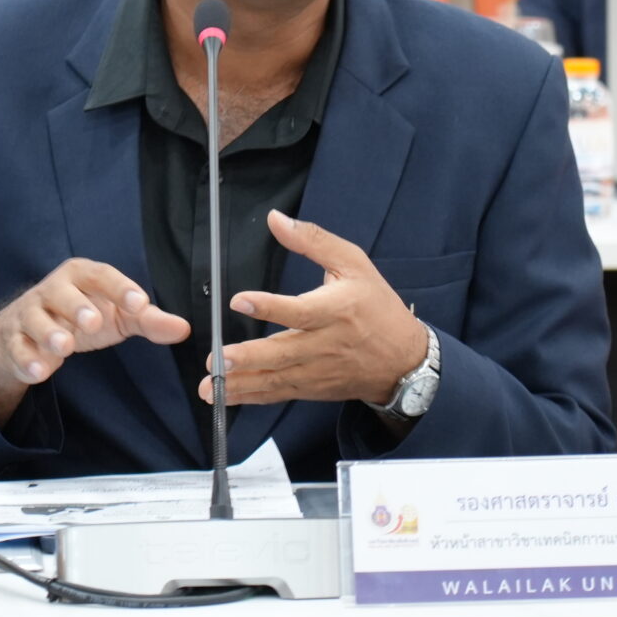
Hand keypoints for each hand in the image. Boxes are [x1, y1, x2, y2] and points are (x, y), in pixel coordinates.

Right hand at [0, 258, 190, 425]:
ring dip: (49, 333)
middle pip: (62, 293)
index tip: (140, 303)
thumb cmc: (76, 316)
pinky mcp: (14, 340)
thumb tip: (182, 328)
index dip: (120, 288)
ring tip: (64, 348)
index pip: (101, 276)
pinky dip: (27, 360)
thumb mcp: (114, 316)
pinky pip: (17, 348)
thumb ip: (146, 320)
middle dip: (77, 307)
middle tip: (93, 323)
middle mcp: (53, 291)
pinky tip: (40, 371)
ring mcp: (30, 315)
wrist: (24, 330)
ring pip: (35, 319)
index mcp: (81, 277)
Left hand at [199, 211, 430, 407]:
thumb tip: (275, 218)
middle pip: (284, 352)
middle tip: (219, 358)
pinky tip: (228, 397)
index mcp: (336, 310)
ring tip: (210, 387)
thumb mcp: (354, 264)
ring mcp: (319, 371)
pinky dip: (254, 397)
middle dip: (250, 358)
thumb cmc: (378, 306)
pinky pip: (280, 394)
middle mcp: (326, 344)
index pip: (300, 311)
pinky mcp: (314, 388)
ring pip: (277, 379)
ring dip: (243, 384)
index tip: (239, 300)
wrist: (405, 360)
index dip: (270, 306)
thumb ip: (313, 240)